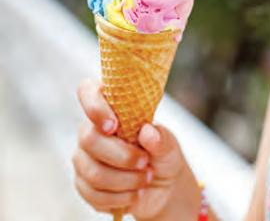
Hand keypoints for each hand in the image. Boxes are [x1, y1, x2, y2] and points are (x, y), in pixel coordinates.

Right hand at [73, 78, 198, 219]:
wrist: (162, 186)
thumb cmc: (161, 154)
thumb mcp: (169, 145)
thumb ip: (161, 138)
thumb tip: (147, 132)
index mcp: (112, 109)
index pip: (88, 91)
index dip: (94, 105)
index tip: (113, 125)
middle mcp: (92, 130)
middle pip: (89, 138)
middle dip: (122, 155)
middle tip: (146, 162)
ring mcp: (84, 157)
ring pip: (92, 170)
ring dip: (125, 180)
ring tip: (146, 178)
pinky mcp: (83, 183)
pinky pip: (93, 193)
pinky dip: (119, 197)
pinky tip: (135, 193)